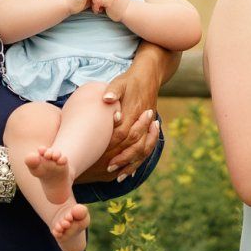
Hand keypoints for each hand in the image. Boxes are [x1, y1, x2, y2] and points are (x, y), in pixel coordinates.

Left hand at [93, 58, 161, 178]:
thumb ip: (113, 91)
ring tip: (119, 175)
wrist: (149, 76)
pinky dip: (139, 161)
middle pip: (134, 145)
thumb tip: (107, 99)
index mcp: (134, 111)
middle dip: (122, 158)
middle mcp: (142, 121)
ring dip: (131, 163)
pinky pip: (147, 148)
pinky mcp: (150, 129)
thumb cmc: (130, 80)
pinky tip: (130, 171)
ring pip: (143, 150)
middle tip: (108, 168)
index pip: (123, 133)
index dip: (112, 144)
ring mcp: (148, 126)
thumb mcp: (120, 82)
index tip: (101, 154)